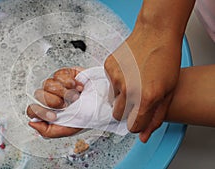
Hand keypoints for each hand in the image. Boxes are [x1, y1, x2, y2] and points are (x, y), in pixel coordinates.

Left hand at [27, 67, 84, 137]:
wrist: (104, 102)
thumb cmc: (87, 116)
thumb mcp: (67, 130)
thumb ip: (47, 131)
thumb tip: (31, 123)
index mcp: (48, 111)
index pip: (32, 110)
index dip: (41, 112)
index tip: (54, 116)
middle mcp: (50, 98)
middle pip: (38, 95)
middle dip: (54, 101)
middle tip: (66, 105)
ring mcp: (57, 85)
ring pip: (48, 84)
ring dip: (65, 92)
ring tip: (76, 97)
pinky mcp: (65, 74)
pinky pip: (59, 75)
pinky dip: (71, 82)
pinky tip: (79, 88)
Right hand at [104, 25, 182, 142]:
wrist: (156, 32)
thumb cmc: (166, 59)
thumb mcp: (168, 92)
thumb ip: (155, 118)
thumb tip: (143, 136)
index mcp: (145, 98)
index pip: (133, 126)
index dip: (138, 123)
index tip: (139, 117)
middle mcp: (127, 90)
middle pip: (118, 115)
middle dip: (127, 111)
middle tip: (137, 98)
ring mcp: (115, 77)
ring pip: (113, 99)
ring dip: (122, 95)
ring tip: (134, 80)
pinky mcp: (108, 67)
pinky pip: (109, 83)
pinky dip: (117, 80)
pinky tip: (128, 70)